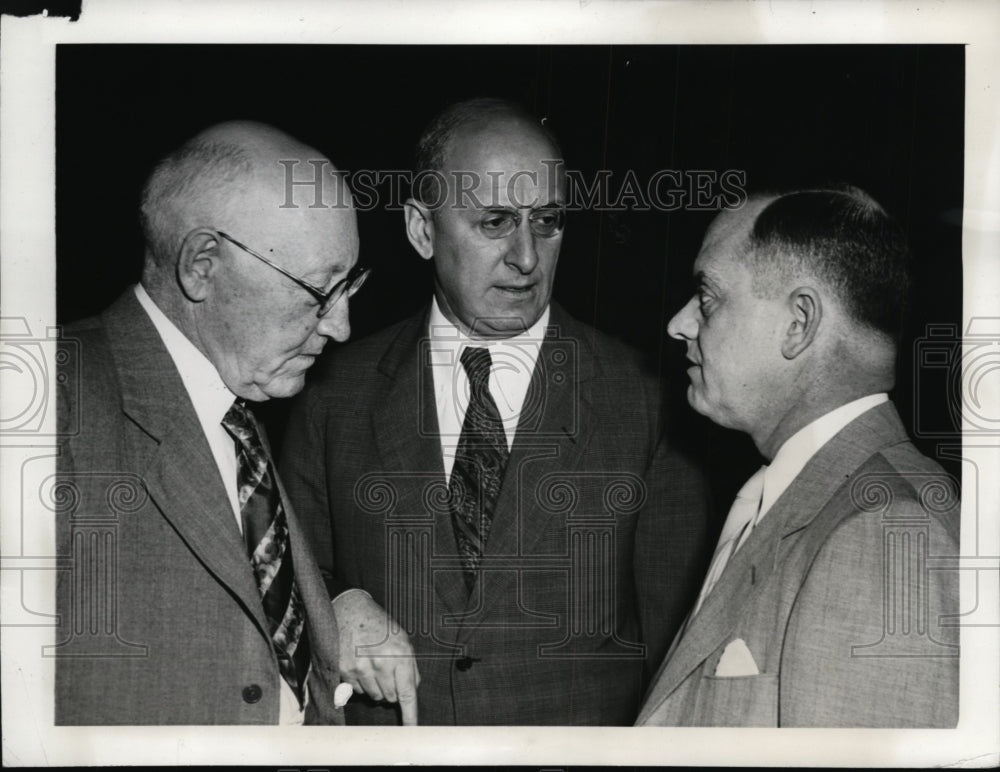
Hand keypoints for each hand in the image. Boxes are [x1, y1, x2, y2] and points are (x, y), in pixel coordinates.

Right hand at [331, 589, 420, 724]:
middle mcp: (381, 663)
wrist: (350, 609)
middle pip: (390, 698)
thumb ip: (410, 667)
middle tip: (387, 670)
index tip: (412, 730)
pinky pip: (357, 691)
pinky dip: (360, 683)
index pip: (407, 693)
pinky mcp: (344, 670)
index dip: (410, 715)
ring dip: (375, 687)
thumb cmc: (379, 625)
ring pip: (374, 697)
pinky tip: (360, 665)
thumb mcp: (402, 640)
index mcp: (400, 654)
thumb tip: (411, 692)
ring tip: (372, 665)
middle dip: (391, 689)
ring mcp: (361, 667)